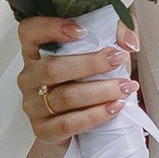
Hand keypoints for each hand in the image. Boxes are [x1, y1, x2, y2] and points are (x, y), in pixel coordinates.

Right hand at [14, 11, 135, 157]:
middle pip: (53, 68)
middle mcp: (29, 77)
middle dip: (91, 63)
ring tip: (125, 87)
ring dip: (100, 91)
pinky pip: (68, 123)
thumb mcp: (100, 51)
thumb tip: (128, 41)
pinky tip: (114, 108)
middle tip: (118, 59)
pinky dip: (95, 116)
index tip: (82, 31)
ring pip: (65, 97)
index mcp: (35, 51)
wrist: (73, 127)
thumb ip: (116, 34)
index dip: (51, 28)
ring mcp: (33, 104)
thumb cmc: (84, 82)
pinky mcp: (43, 129)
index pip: (30, 32)